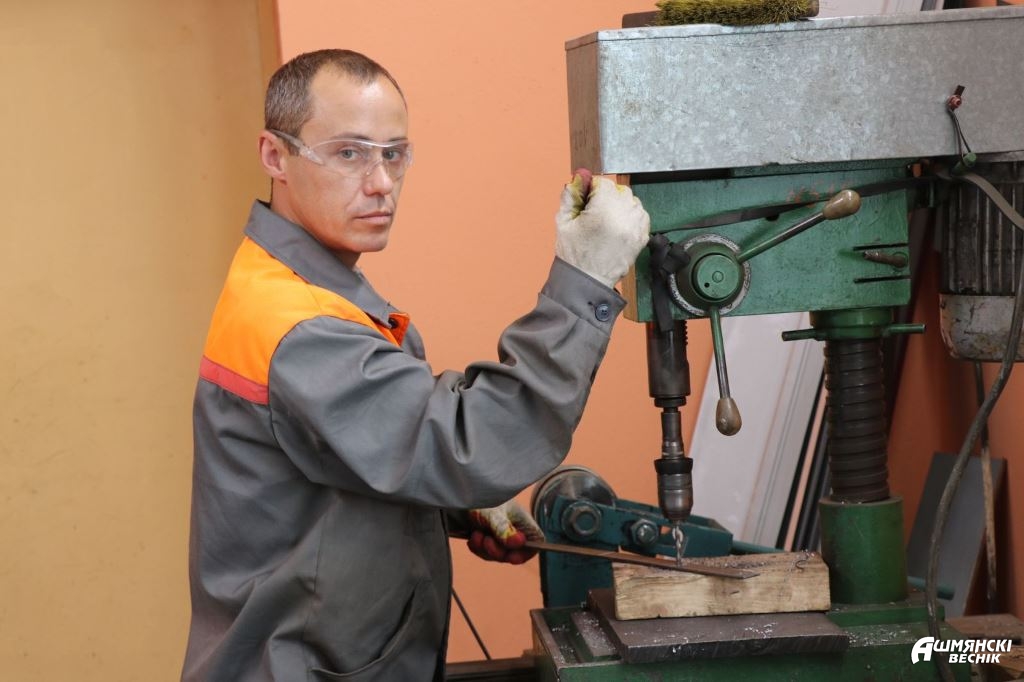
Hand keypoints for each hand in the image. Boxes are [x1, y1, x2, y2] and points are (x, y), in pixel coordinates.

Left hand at [466, 500, 543, 564]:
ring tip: (477, 533)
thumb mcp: (494, 513)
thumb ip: (504, 528)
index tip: (511, 557)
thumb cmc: (485, 499)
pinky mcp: (488, 540)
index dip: (524, 554)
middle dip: (496, 551)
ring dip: (484, 548)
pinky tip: (473, 535)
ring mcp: (501, 538)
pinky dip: (477, 547)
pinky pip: (484, 553)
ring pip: (496, 556)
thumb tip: (519, 543)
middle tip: (486, 539)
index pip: (534, 545)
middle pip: (511, 555)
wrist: (467, 493)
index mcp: (525, 524)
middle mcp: (515, 533)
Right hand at [555, 169, 650, 287]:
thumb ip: (570, 196)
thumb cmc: (574, 255)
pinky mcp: (642, 237)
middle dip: (607, 197)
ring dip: (620, 206)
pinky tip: (618, 226)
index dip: (592, 189)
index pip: (603, 183)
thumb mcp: (563, 222)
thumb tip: (578, 178)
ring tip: (607, 221)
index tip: (586, 200)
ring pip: (632, 201)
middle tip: (595, 213)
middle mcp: (624, 216)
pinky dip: (631, 216)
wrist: (588, 282)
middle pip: (619, 191)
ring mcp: (636, 227)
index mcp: (604, 211)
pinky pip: (641, 215)